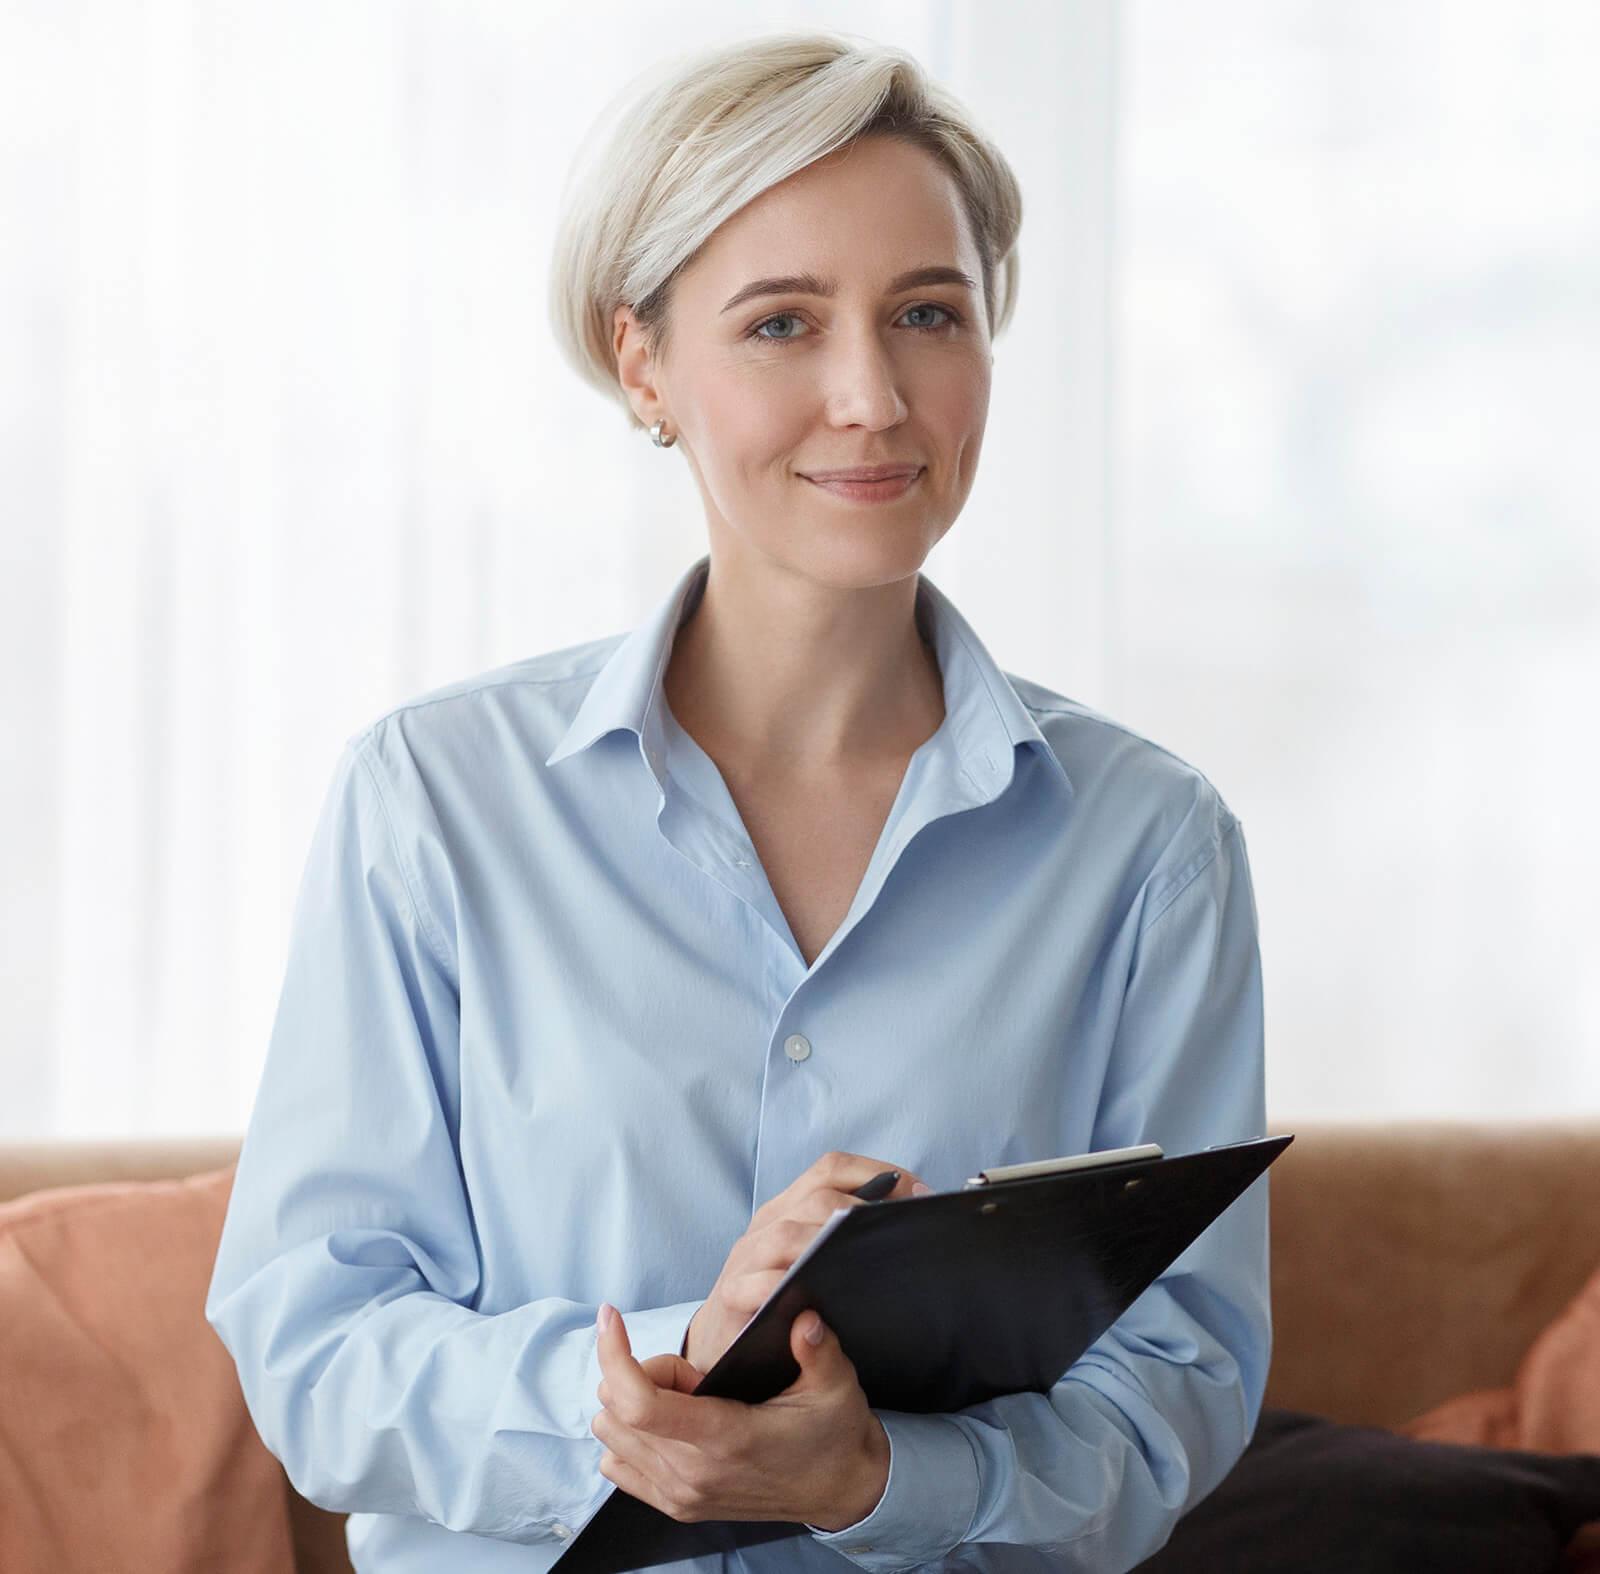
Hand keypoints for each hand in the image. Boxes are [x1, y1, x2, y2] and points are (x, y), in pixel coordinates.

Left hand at [592, 1300, 891, 1528]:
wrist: (840, 1490)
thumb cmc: (833, 1434)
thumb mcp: (836, 1386)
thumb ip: (818, 1349)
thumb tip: (804, 1318)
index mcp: (727, 1438)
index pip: (640, 1403)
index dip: (614, 1354)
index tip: (611, 1316)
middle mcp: (693, 1473)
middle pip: (616, 1409)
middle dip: (641, 1372)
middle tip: (692, 1372)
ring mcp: (681, 1494)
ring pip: (610, 1435)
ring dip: (633, 1402)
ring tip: (686, 1396)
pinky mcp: (676, 1505)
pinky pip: (617, 1464)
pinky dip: (628, 1433)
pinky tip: (669, 1420)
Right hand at [682, 1151, 930, 1374]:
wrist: (722, 1352)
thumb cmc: (785, 1305)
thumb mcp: (814, 1264)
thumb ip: (848, 1240)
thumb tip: (913, 1208)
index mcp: (789, 1207)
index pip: (831, 1168)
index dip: (878, 1173)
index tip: (921, 1195)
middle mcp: (766, 1224)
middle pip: (817, 1198)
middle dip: (862, 1213)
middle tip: (899, 1235)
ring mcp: (746, 1259)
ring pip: (787, 1234)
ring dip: (826, 1245)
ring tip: (863, 1259)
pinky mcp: (731, 1297)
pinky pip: (757, 1285)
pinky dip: (786, 1286)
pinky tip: (815, 1304)